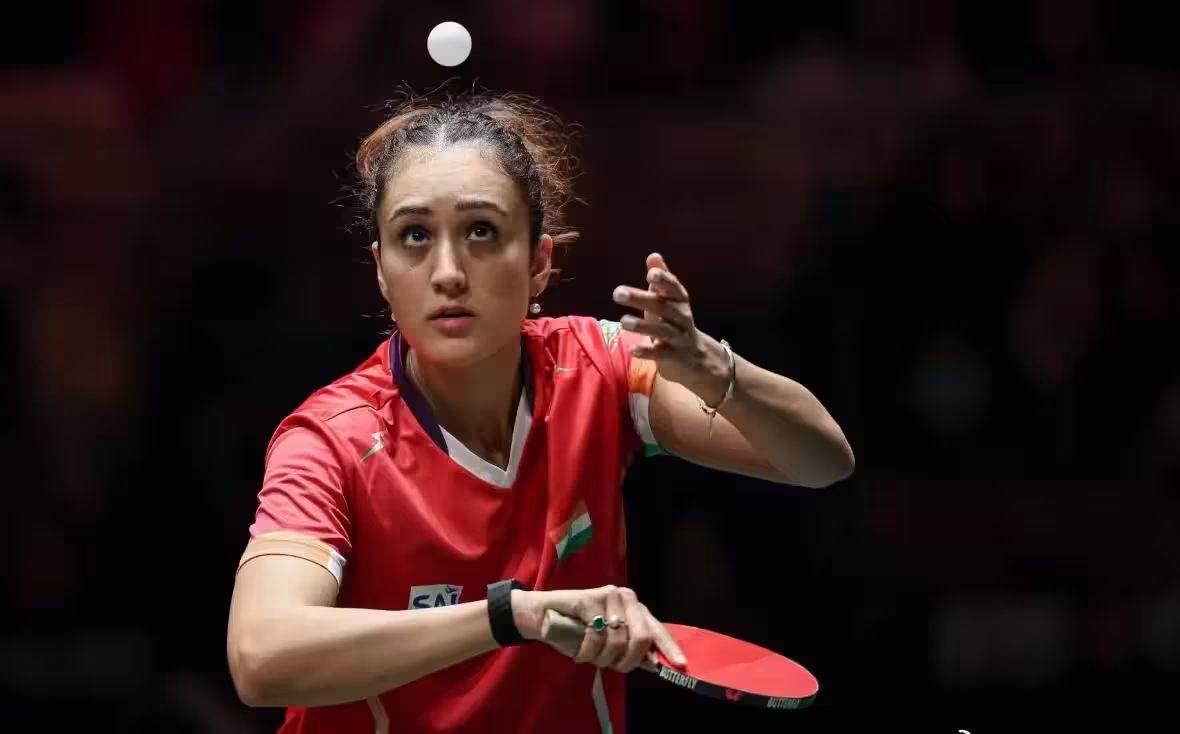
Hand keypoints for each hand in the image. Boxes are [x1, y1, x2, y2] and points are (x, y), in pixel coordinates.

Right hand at [512, 585, 685, 672]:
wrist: (542, 616)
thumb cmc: (576, 630)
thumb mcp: (607, 643)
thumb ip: (629, 648)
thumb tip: (653, 663)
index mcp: (634, 608)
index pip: (656, 629)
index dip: (669, 648)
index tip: (680, 664)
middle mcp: (626, 598)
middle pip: (641, 638)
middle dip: (627, 660)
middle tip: (610, 666)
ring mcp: (609, 596)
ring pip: (618, 640)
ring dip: (601, 658)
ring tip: (589, 657)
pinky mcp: (590, 598)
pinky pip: (596, 636)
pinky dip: (586, 651)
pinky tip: (579, 652)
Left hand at [612, 253, 728, 401]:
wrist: (696, 356)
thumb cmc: (675, 322)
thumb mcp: (669, 300)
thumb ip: (661, 279)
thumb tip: (653, 256)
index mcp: (680, 301)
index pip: (674, 288)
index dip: (664, 280)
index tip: (650, 274)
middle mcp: (682, 318)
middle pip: (663, 307)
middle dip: (641, 299)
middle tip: (617, 292)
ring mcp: (679, 338)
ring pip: (662, 331)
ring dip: (643, 326)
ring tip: (622, 321)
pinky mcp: (674, 357)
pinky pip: (661, 354)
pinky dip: (648, 352)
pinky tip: (633, 349)